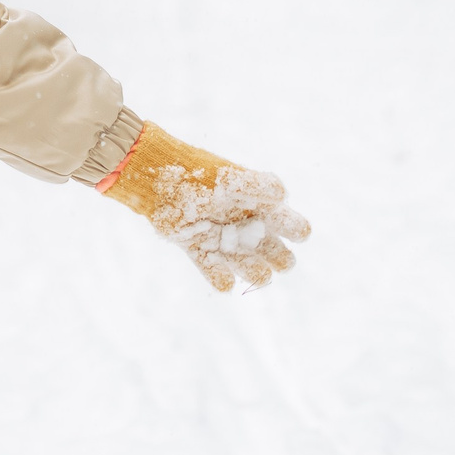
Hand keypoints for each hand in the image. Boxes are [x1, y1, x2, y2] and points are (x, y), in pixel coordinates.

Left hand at [101, 122, 308, 290]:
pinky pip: (213, 269)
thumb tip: (284, 196)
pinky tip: (225, 282)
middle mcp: (244, 225)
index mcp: (258, 205)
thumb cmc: (198, 172)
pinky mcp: (198, 247)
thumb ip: (257, 184)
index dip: (297, 230)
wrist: (157, 176)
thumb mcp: (229, 177)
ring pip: (246, 264)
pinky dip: (219, 278)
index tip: (296, 232)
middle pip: (274, 251)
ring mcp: (222, 238)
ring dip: (253, 271)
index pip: (289, 223)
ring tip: (256, 272)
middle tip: (278, 260)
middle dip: (279, 258)